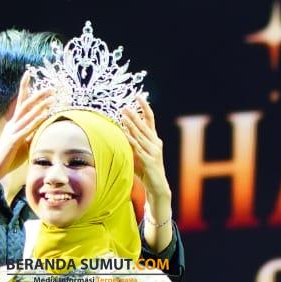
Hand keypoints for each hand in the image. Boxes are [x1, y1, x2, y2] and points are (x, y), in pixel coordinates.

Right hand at [0, 71, 55, 188]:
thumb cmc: (8, 158)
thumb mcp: (23, 144)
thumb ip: (30, 135)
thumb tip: (40, 129)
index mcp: (13, 124)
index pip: (20, 102)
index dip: (24, 87)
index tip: (28, 74)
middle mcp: (12, 124)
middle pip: (25, 104)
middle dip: (37, 94)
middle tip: (50, 87)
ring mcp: (12, 132)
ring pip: (27, 114)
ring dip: (40, 105)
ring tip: (52, 97)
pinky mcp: (14, 141)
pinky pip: (27, 128)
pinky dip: (37, 120)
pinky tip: (45, 114)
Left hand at [121, 95, 171, 210]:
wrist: (158, 186)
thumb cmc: (147, 170)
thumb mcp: (139, 154)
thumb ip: (133, 143)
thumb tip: (122, 131)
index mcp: (154, 139)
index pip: (150, 119)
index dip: (144, 107)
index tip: (138, 96)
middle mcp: (156, 143)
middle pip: (144, 125)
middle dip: (134, 115)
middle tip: (125, 106)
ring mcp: (153, 151)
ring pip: (140, 135)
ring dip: (131, 125)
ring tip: (123, 115)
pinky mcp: (149, 160)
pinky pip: (138, 147)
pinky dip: (131, 140)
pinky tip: (124, 133)